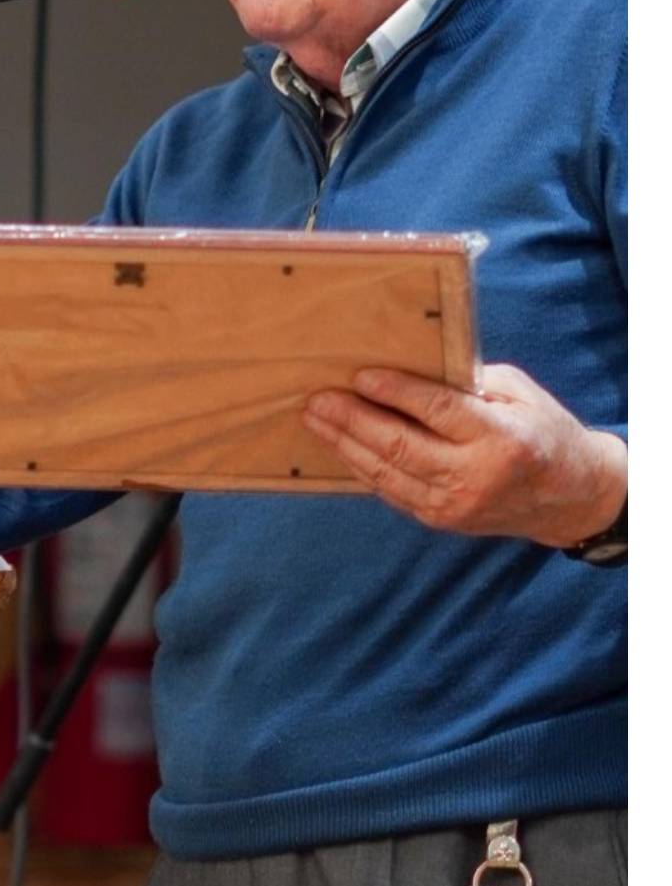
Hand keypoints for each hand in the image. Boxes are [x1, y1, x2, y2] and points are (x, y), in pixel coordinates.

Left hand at [302, 363, 626, 546]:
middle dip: (353, 420)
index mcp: (502, 438)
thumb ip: (470, 384)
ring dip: (345, 444)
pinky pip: (389, 490)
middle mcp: (475, 475)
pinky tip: (340, 445)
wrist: (570, 496)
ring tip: (315, 419)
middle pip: (400, 446)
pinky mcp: (439, 519)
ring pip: (386, 472)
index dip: (395, 393)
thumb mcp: (520, 396)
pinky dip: (361, 466)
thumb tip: (412, 366)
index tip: (360, 375)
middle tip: (318, 399)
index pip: (438, 412)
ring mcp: (453, 503)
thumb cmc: (543, 431)